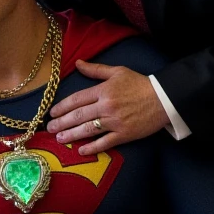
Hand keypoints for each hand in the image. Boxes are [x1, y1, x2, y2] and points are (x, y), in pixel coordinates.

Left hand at [46, 61, 169, 153]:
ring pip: (88, 130)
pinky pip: (105, 143)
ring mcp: (115, 122)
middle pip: (79, 116)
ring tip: (59, 139)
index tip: (52, 113)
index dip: (62, 107)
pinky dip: (92, 148)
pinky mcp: (124, 134)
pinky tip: (81, 151)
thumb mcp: (118, 72)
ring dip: (72, 135)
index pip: (77, 99)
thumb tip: (78, 63)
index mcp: (104, 91)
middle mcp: (106, 106)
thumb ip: (96, 70)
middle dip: (62, 123)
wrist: (164, 99)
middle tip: (50, 128)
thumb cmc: (140, 84)